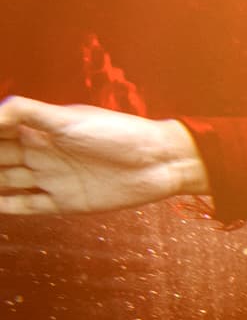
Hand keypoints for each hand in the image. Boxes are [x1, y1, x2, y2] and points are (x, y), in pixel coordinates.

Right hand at [0, 99, 208, 217]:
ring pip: (5, 182)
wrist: (158, 161)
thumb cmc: (117, 133)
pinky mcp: (65, 202)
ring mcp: (51, 178)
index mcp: (38, 127)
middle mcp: (40, 152)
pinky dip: (6, 206)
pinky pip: (27, 205)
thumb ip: (26, 112)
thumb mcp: (68, 119)